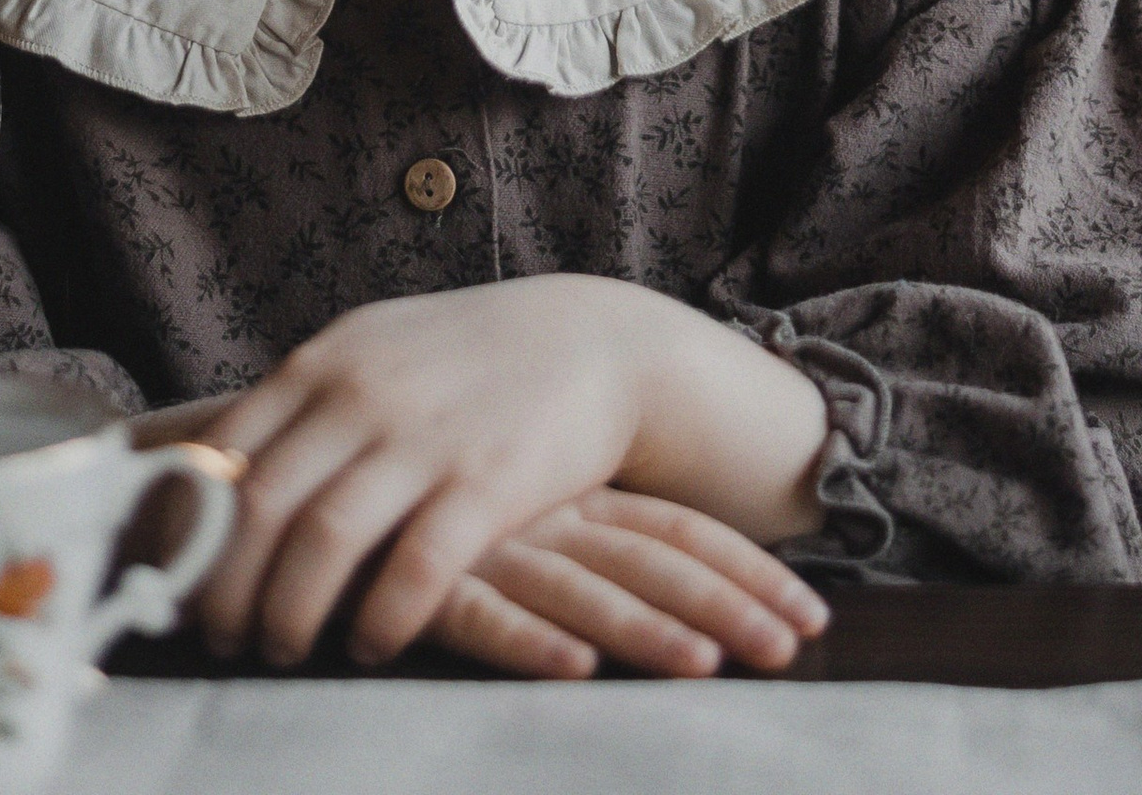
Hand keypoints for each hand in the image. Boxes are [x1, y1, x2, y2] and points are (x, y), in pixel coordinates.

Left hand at [197, 278, 827, 667]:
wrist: (595, 341)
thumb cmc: (469, 360)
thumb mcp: (376, 351)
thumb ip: (304, 403)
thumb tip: (210, 477)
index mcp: (327, 361)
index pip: (222, 455)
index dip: (188, 531)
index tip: (178, 583)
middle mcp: (364, 394)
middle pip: (257, 508)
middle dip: (224, 590)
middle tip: (219, 637)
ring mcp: (426, 437)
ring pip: (321, 544)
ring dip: (287, 615)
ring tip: (281, 649)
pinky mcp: (487, 483)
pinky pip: (412, 572)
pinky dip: (378, 622)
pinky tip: (370, 644)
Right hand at [429, 490, 827, 678]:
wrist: (328, 473)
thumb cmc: (437, 506)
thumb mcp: (525, 512)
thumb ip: (585, 547)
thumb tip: (673, 599)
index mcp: (576, 491)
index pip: (681, 531)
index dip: (749, 573)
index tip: (813, 618)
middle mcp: (547, 511)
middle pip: (652, 560)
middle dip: (726, 606)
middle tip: (790, 650)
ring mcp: (490, 543)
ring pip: (582, 587)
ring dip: (644, 630)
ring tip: (705, 667)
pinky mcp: (424, 581)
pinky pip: (483, 613)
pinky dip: (530, 642)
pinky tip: (575, 669)